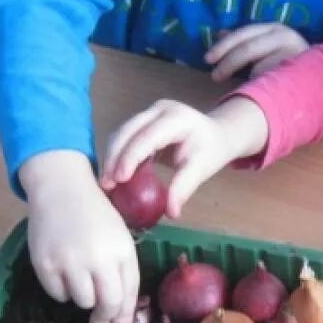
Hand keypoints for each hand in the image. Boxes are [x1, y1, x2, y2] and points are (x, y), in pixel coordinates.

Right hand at [19, 150, 139, 322]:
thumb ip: (122, 273)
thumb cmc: (96, 216)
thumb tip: (120, 316)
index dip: (124, 318)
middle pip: (107, 304)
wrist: (61, 189)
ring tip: (79, 278)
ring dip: (82, 298)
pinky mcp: (45, 263)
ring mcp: (70, 260)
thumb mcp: (119, 239)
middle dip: (104, 319)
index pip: (128, 294)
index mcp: (122, 250)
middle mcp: (98, 256)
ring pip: (81, 302)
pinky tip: (63, 270)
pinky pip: (57, 294)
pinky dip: (62, 290)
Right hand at [101, 97, 269, 217]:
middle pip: (127, 131)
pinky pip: (123, 137)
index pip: (147, 136)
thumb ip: (184, 187)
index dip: (130, 156)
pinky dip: (116, 155)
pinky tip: (113, 174)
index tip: (118, 179)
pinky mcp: (141, 121)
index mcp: (176, 118)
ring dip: (111, 157)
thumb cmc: (210, 151)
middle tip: (106, 185)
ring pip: (120, 133)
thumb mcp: (202, 169)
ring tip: (107, 183)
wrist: (216, 135)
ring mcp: (148, 113)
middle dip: (114, 157)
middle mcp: (158, 110)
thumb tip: (171, 212)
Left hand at [204, 24, 307, 81]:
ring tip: (227, 82)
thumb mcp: (264, 48)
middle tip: (214, 75)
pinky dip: (259, 83)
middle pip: (248, 47)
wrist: (319, 77)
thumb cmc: (287, 63)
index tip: (207, 59)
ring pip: (258, 64)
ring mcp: (292, 52)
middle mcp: (284, 35)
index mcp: (274, 28)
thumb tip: (220, 34)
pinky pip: (270, 77)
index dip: (224, 45)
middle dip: (228, 61)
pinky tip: (255, 90)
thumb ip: (245, 42)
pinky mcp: (297, 69)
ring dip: (239, 72)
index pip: (244, 33)